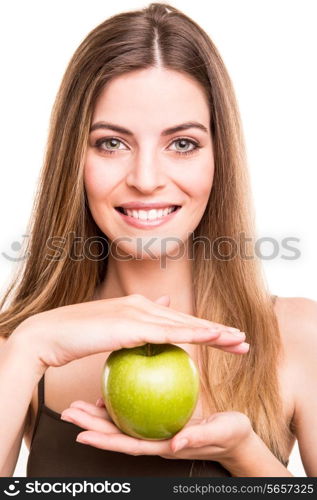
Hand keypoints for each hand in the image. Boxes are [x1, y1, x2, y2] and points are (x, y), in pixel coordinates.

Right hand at [12, 293, 247, 368]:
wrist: (50, 334)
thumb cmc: (77, 337)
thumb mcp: (110, 332)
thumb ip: (132, 328)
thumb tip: (151, 320)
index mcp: (139, 306)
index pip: (179, 321)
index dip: (204, 329)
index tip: (225, 338)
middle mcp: (143, 305)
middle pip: (188, 321)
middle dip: (219, 331)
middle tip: (243, 341)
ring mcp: (138, 313)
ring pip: (185, 325)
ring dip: (215, 333)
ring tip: (239, 342)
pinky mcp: (132, 325)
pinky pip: (170, 333)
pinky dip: (194, 335)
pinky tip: (214, 338)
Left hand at [60, 398, 252, 464]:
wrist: (236, 437)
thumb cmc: (229, 435)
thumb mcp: (219, 433)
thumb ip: (198, 437)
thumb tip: (176, 444)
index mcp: (165, 446)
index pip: (129, 445)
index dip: (104, 441)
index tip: (80, 434)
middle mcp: (155, 439)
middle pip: (118, 435)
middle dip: (91, 427)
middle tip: (69, 413)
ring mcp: (156, 431)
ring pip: (122, 425)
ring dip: (98, 417)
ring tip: (78, 405)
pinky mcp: (161, 420)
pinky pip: (135, 413)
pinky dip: (119, 405)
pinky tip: (109, 393)